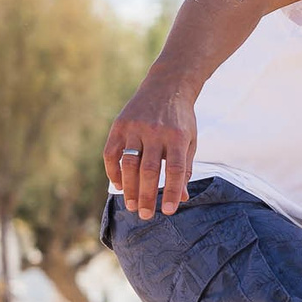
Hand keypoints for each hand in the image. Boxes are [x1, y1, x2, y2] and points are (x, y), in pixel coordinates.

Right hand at [103, 73, 197, 215]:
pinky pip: (112, 153)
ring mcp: (135, 128)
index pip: (176, 169)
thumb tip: (180, 198)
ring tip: (131, 206)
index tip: (168, 211)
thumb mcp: (190, 140)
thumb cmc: (181, 120)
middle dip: (146, 196)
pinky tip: (119, 185)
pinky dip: (113, 171)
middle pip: (149, 170)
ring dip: (128, 188)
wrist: (167, 86)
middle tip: (145, 215)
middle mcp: (156, 132)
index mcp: (178, 136)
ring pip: (129, 164)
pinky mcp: (119, 125)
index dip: (171, 191)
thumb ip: (185, 168)